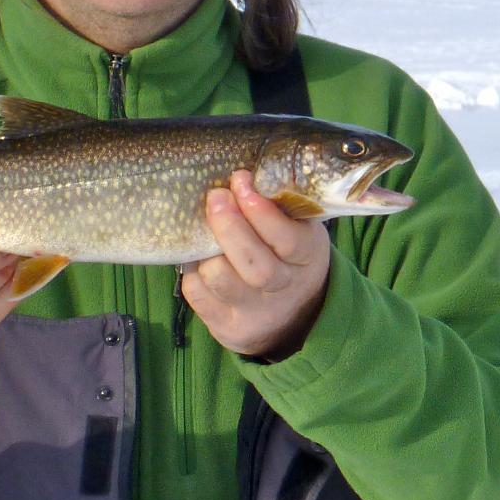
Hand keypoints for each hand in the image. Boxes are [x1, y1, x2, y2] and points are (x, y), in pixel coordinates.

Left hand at [184, 170, 331, 360]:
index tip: (240, 179)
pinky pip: (197, 294)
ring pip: (220, 279)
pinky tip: (199, 255)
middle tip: (215, 196)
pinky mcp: (229, 328)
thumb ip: (280, 203)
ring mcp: (256, 312)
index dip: (260, 211)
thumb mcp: (298, 227)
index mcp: (307, 257)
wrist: (295, 314)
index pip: (287, 240)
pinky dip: (191, 270)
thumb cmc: (288, 253)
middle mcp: (285, 289)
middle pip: (255, 266)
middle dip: (229, 227)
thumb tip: (245, 171)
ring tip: (204, 227)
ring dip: (204, 249)